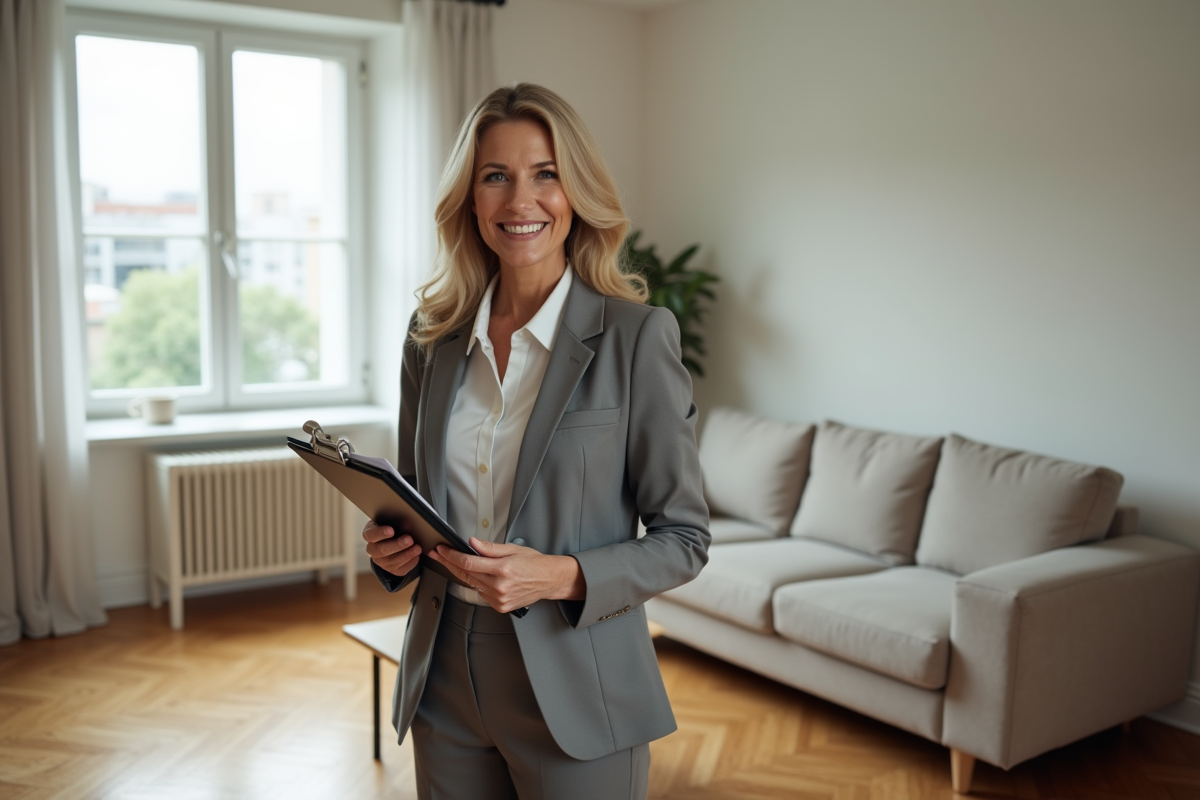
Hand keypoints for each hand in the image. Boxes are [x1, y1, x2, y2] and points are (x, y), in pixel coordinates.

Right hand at [363, 521, 421, 576]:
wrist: (392, 540)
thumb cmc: (392, 527)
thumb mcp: (391, 521)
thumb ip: (395, 521)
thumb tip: (407, 524)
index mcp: (370, 535)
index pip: (370, 534)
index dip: (380, 533)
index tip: (391, 530)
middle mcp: (373, 550)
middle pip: (382, 550)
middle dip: (398, 545)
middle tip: (409, 539)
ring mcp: (381, 562)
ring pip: (393, 561)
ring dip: (407, 554)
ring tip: (417, 548)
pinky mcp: (392, 570)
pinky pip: (401, 569)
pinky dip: (410, 562)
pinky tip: (417, 556)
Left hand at [429, 537, 584, 613]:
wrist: (549, 581)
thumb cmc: (534, 563)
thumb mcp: (513, 549)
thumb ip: (490, 548)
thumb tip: (472, 543)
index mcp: (502, 569)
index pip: (468, 563)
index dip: (451, 556)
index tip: (442, 550)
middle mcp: (500, 586)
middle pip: (465, 575)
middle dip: (449, 563)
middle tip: (438, 555)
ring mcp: (499, 598)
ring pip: (471, 585)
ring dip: (461, 574)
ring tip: (453, 563)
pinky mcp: (500, 606)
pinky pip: (481, 594)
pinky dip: (477, 585)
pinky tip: (478, 577)